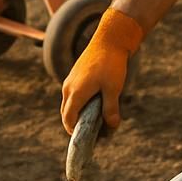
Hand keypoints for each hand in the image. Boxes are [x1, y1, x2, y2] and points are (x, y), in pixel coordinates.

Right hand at [60, 7, 143, 133]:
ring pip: (70, 103)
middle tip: (93, 134)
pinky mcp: (75, 75)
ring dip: (79, 113)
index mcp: (76, 93)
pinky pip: (74, 94)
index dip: (74, 132)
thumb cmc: (111, 64)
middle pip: (67, 113)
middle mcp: (69, 88)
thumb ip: (111, 109)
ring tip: (96, 121)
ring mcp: (70, 80)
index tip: (86, 141)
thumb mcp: (113, 89)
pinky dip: (81, 103)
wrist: (109, 39)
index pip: (68, 119)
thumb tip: (112, 127)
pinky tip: (96, 105)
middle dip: (77, 125)